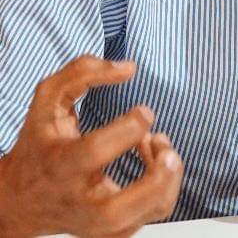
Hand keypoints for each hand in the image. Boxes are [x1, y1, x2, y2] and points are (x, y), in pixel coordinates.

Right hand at [0, 55, 183, 236]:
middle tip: (164, 144)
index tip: (146, 110)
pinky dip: (163, 189)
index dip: (127, 129)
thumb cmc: (40, 141)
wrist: (18, 199)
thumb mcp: (48, 99)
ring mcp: (96, 222)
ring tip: (159, 144)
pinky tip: (154, 162)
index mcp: (58, 165)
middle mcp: (76, 201)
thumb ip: (82, 72)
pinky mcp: (111, 231)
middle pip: (117, 210)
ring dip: (166, 179)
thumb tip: (129, 68)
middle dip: (153, 180)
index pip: (93, 153)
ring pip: (143, 217)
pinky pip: (149, 217)